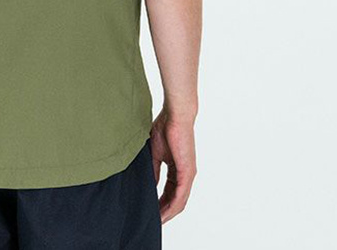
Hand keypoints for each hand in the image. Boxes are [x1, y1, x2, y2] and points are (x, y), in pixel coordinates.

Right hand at [150, 109, 196, 223]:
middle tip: (154, 221)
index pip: (169, 191)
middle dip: (164, 212)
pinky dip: (172, 205)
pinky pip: (180, 195)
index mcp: (177, 168)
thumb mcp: (155, 153)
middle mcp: (185, 174)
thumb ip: (153, 170)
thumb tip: (150, 184)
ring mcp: (188, 174)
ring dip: (168, 212)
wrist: (175, 115)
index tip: (150, 210)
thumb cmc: (165, 127)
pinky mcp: (187, 172)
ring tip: (157, 221)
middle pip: (176, 200)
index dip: (160, 203)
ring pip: (179, 201)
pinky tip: (163, 212)